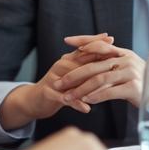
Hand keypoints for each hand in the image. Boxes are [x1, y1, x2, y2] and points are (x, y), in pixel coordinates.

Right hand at [0, 34, 118, 129]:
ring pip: (72, 79)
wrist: (36, 100)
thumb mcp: (74, 73)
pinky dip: (76, 104)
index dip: (97, 43)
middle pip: (79, 61)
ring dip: (88, 84)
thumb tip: (109, 55)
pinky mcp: (47, 92)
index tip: (112, 40)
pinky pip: (63, 98)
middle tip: (112, 64)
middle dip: (96, 61)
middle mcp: (60, 65)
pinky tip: (87, 109)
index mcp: (67, 59)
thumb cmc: (60, 87)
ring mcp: (53, 78)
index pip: (83, 48)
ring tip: (104, 89)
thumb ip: (87, 64)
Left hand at [52, 39, 148, 109]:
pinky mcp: (134, 87)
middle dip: (73, 74)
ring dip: (80, 90)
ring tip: (68, 97)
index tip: (66, 41)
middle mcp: (126, 59)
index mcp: (124, 53)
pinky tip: (86, 102)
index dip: (82, 40)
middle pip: (93, 65)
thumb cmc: (146, 84)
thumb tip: (94, 63)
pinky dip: (96, 97)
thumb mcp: (130, 69)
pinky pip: (110, 91)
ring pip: (99, 79)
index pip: (99, 43)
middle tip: (58, 82)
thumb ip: (114, 65)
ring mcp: (131, 73)